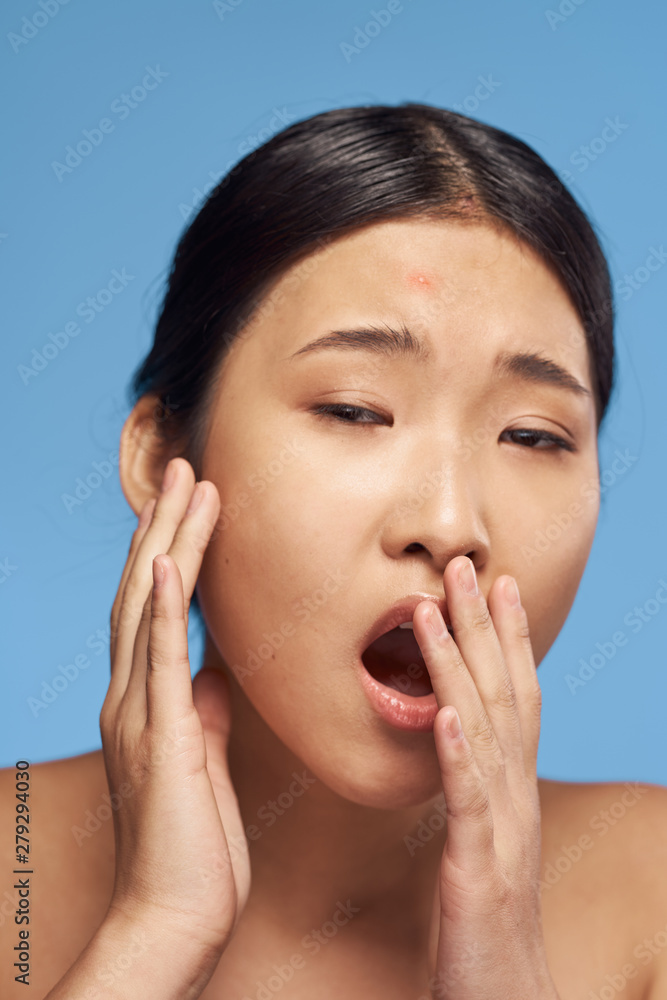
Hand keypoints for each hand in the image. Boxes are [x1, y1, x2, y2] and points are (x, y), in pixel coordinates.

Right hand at [100, 457, 249, 959]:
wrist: (177, 915)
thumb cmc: (194, 844)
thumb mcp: (202, 760)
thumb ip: (203, 712)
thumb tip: (213, 676)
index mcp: (147, 701)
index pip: (152, 608)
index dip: (168, 551)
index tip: (187, 504)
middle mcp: (133, 697)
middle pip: (142, 591)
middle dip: (165, 526)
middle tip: (185, 470)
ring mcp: (140, 715)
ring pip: (146, 609)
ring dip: (168, 543)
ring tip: (189, 487)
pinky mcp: (161, 738)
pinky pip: (157, 661)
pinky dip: (158, 608)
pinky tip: (164, 564)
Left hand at [413, 556, 559, 999]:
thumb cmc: (483, 929)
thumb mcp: (477, 845)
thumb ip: (468, 793)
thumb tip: (448, 744)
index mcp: (510, 792)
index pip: (514, 698)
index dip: (507, 638)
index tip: (495, 583)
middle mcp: (516, 800)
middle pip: (506, 697)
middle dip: (487, 628)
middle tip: (469, 567)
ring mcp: (503, 832)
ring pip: (485, 733)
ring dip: (460, 666)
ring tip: (433, 611)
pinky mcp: (479, 870)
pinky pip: (469, 801)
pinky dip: (459, 751)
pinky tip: (445, 711)